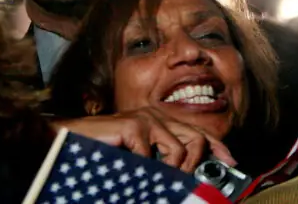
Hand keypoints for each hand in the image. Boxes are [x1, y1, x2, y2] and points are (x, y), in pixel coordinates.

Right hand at [53, 107, 235, 172]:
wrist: (67, 143)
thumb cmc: (101, 153)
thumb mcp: (139, 158)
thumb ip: (160, 162)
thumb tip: (187, 178)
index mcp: (158, 120)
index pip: (197, 131)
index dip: (217, 147)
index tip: (231, 162)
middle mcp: (155, 115)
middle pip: (198, 137)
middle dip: (200, 163)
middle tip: (191, 182)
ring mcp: (145, 118)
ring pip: (182, 148)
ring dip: (176, 171)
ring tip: (162, 181)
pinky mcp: (134, 125)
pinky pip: (158, 156)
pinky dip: (150, 171)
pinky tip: (136, 172)